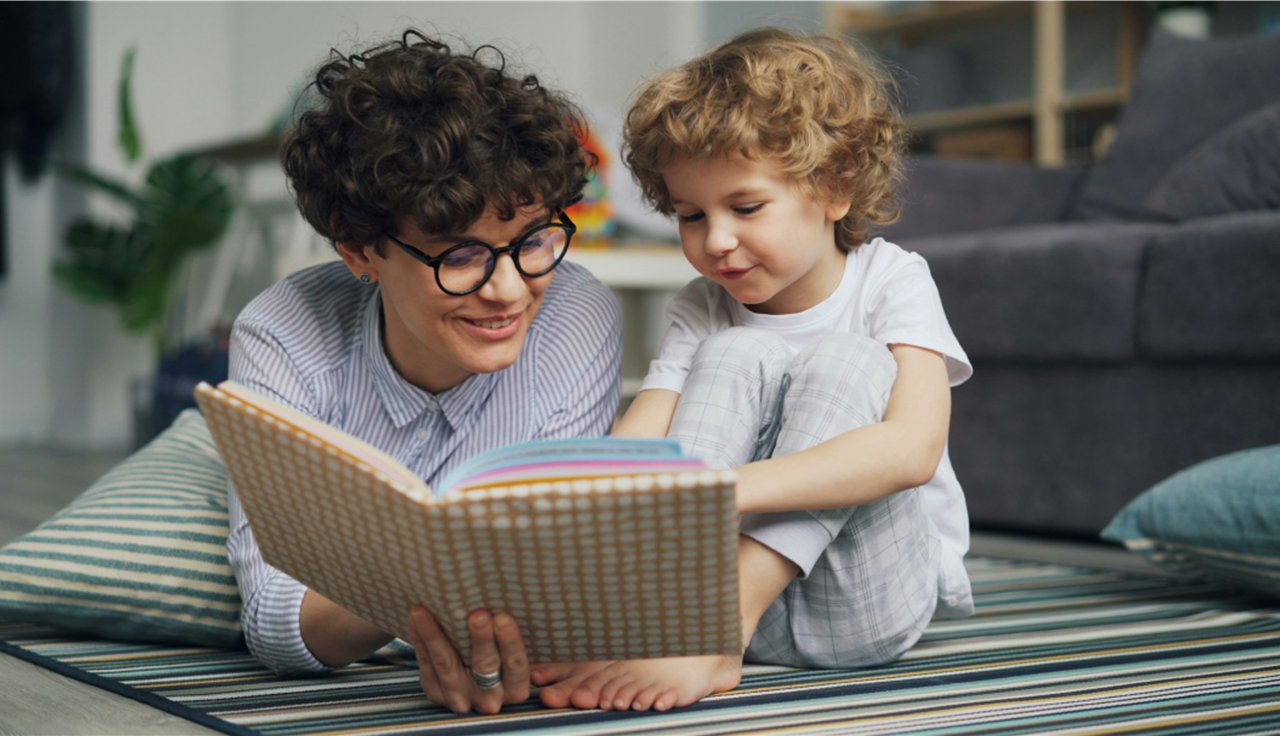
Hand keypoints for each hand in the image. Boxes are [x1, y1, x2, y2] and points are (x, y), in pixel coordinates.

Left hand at [405, 605, 530, 713]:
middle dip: (481, 639)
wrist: (479, 678)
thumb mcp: (527, 655)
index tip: (504, 618)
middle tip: (477, 614)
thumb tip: (522, 606)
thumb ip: (527, 640)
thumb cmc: (506, 657)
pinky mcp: (437, 692)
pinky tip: (416, 618)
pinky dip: (420, 639)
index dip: (510, 643)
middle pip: (484, 666)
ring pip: (447, 665)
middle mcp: (489, 697)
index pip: (515, 666)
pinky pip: (427, 665)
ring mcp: (460, 697)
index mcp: (515, 688)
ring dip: (436, 636)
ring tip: (426, 612)